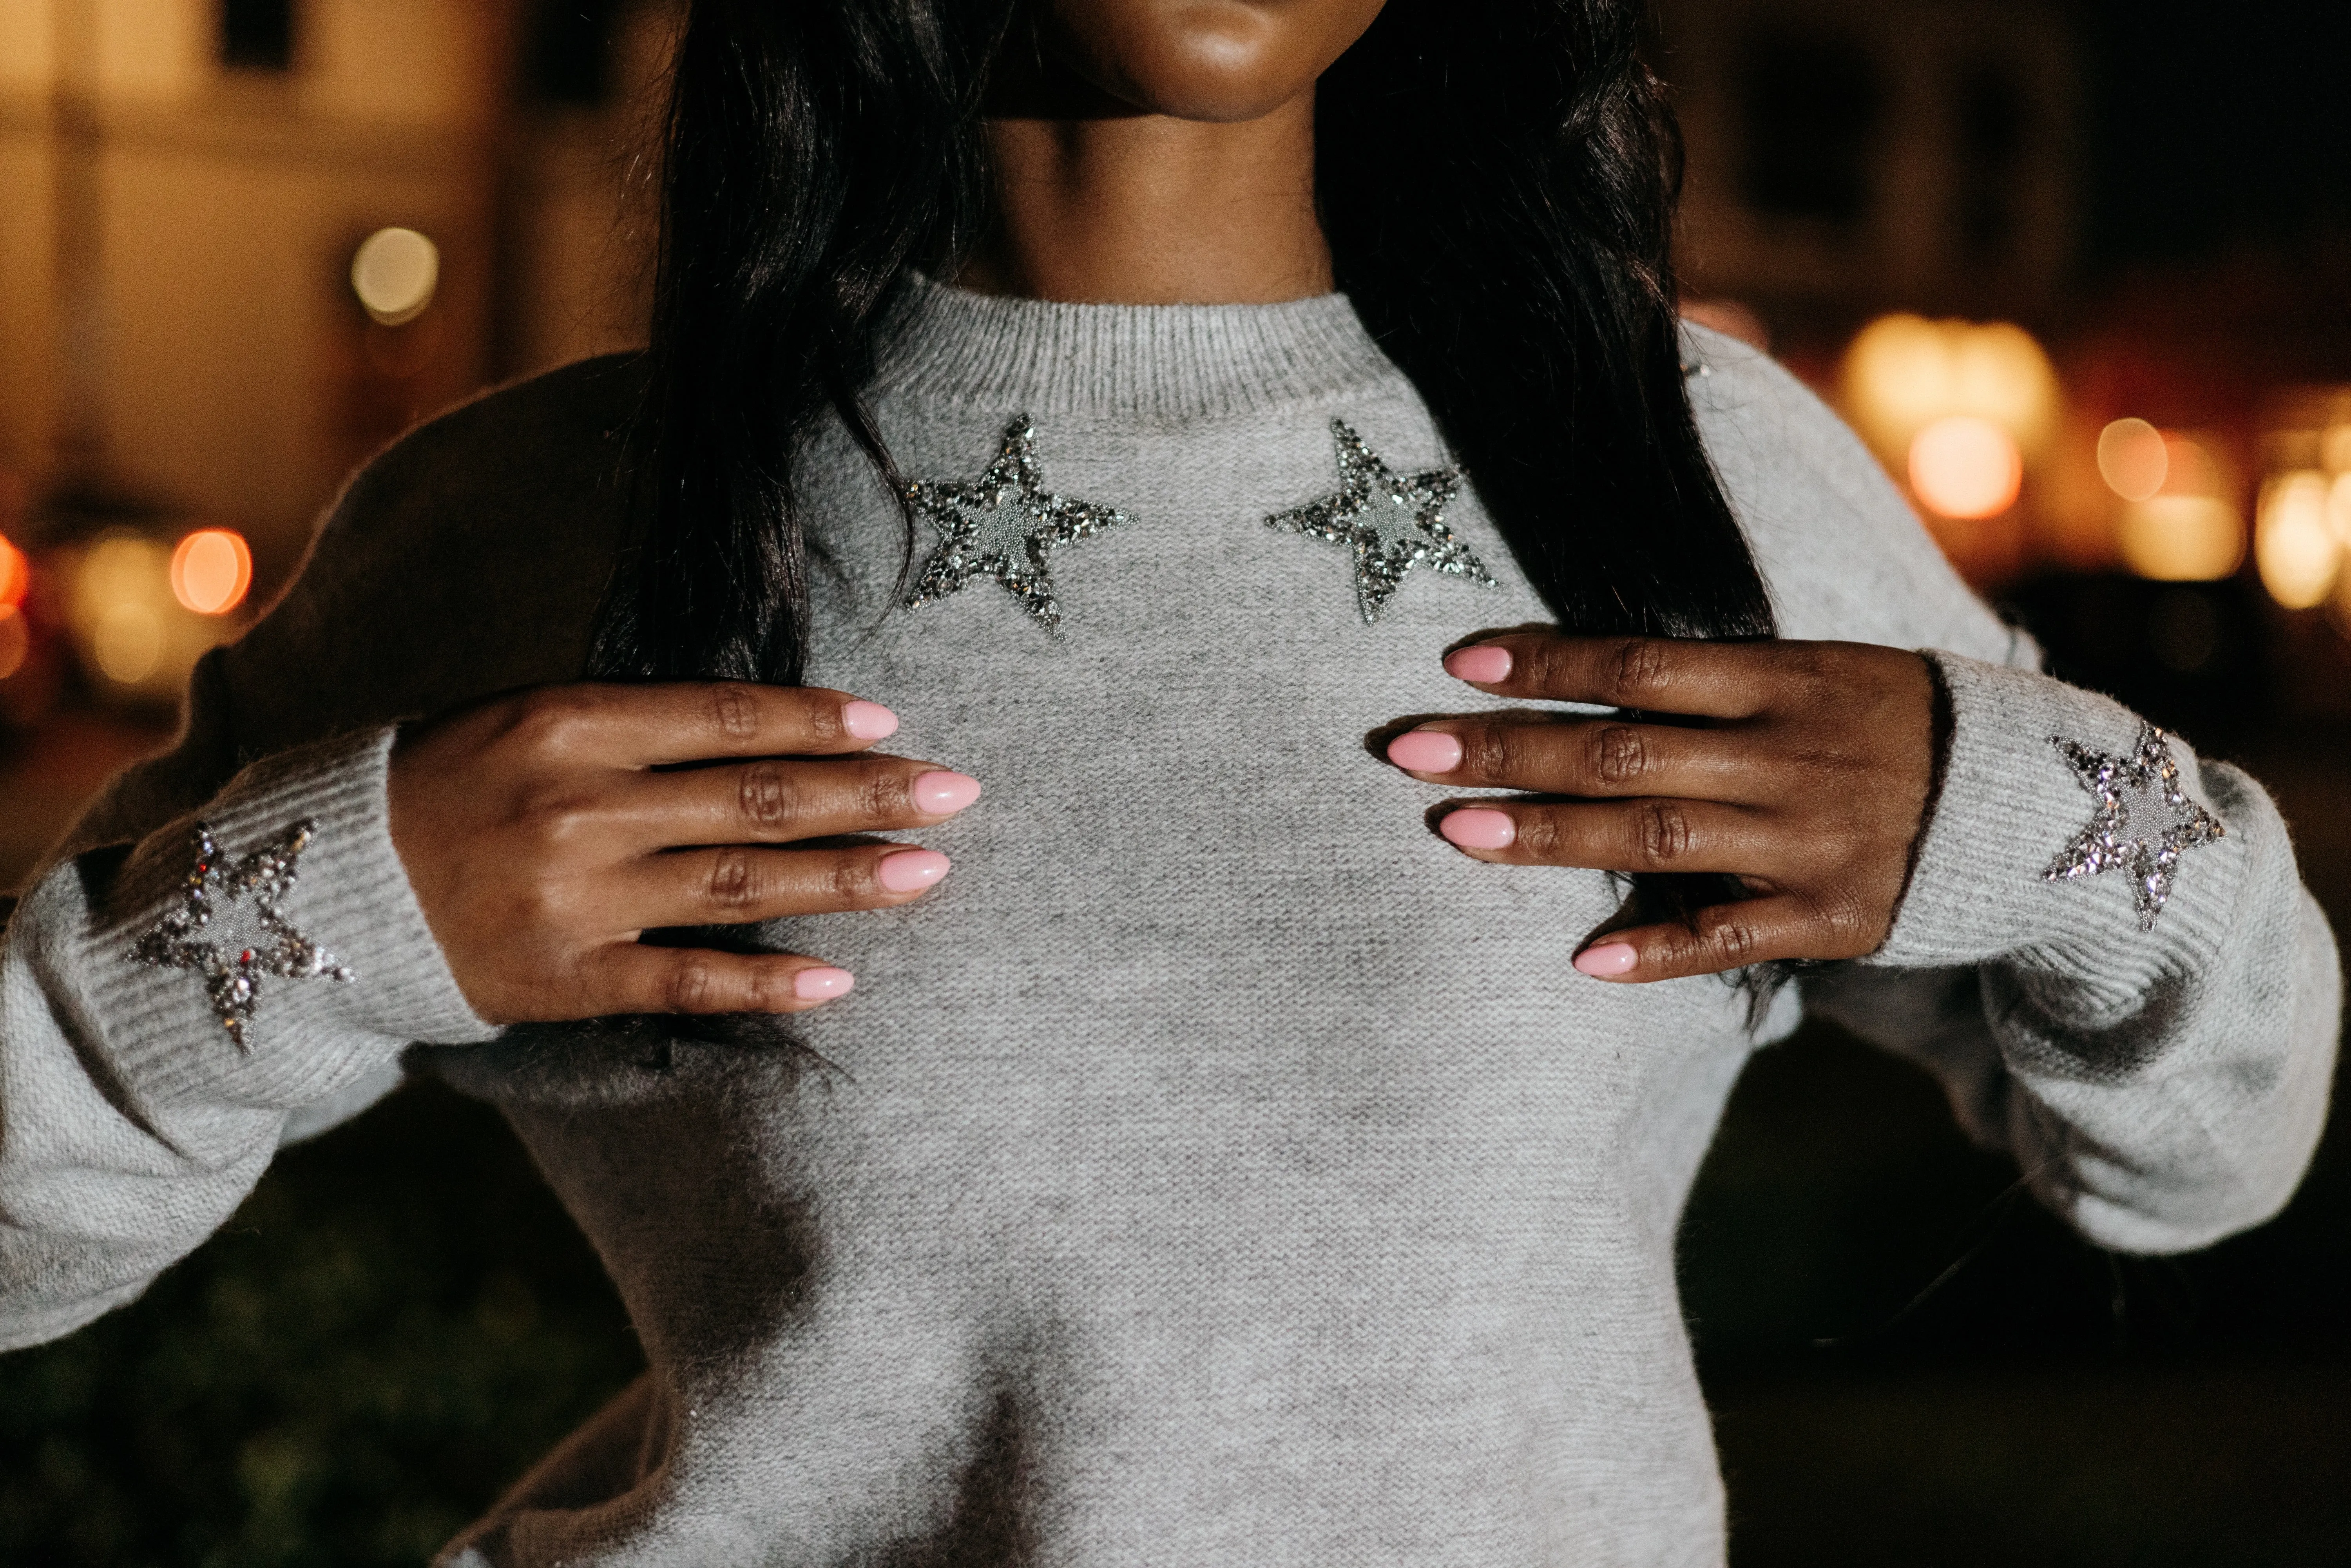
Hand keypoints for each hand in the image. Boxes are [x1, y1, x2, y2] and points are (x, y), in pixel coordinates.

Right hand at [388, 683, 977, 1022]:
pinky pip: (686, 981)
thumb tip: (761, 732)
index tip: (892, 721)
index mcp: (571, 726)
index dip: (817, 720)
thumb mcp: (527, 721)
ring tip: (931, 870)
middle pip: (755, 798)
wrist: (323, 885)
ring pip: (740, 886)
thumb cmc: (444, 785)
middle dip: (868, 792)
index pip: (725, 718)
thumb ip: (634, 728)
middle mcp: (582, 807)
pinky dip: (766, 981)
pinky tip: (840, 977)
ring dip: (846, 878)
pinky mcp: (567, 978)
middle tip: (957, 790)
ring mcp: (578, 898)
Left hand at [1383, 634, 1936, 981]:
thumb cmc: (1906, 726)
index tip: (1455, 663)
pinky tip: (1582, 959)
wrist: (2048, 808)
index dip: (1544, 664)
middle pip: (1623, 752)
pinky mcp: (1834, 917)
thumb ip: (1727, 686)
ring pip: (1656, 837)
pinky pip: (1730, 938)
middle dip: (1509, 752)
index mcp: (1788, 681)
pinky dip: (1656, 950)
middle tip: (1407, 753)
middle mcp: (1790, 756)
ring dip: (1549, 839)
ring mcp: (1810, 841)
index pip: (1639, 666)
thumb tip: (1601, 687)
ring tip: (1454, 833)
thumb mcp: (1830, 674)